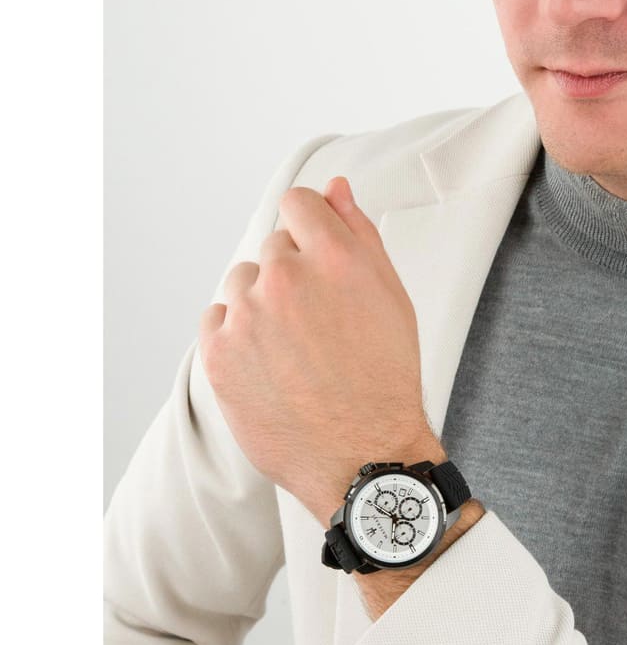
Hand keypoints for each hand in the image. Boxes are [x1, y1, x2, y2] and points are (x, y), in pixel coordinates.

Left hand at [198, 175, 444, 521]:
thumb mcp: (391, 297)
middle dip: (295, 273)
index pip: (299, 203)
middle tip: (320, 322)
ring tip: (296, 348)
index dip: (310, 225)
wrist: (362, 454)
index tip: (316, 251)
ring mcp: (248, 316)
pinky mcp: (218, 353)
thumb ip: (359, 233)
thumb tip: (335, 190)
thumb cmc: (385, 378)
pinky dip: (238, 335)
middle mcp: (287, 278)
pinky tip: (271, 363)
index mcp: (335, 258)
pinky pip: (217, 319)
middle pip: (274, 246)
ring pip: (244, 282)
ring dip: (263, 303)